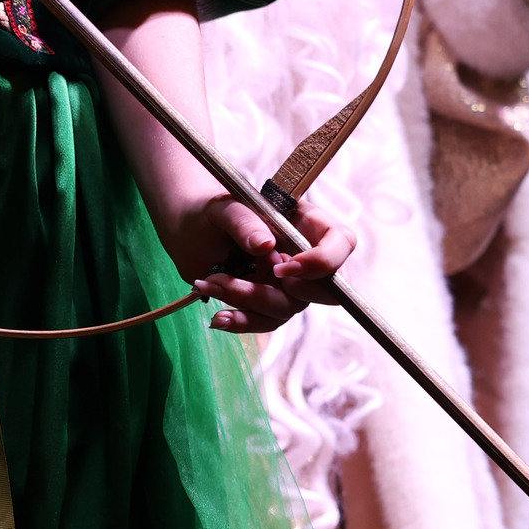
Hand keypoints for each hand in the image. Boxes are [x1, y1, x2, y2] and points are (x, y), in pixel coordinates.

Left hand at [180, 195, 355, 333]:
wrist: (188, 232)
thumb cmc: (213, 212)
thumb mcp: (222, 207)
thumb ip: (243, 220)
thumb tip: (265, 245)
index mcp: (305, 223)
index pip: (341, 242)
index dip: (323, 261)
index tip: (283, 268)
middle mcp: (305, 256)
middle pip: (327, 287)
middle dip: (290, 292)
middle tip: (257, 275)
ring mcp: (290, 283)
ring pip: (289, 306)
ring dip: (249, 300)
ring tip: (210, 282)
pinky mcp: (269, 301)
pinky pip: (267, 321)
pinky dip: (243, 321)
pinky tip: (219, 318)